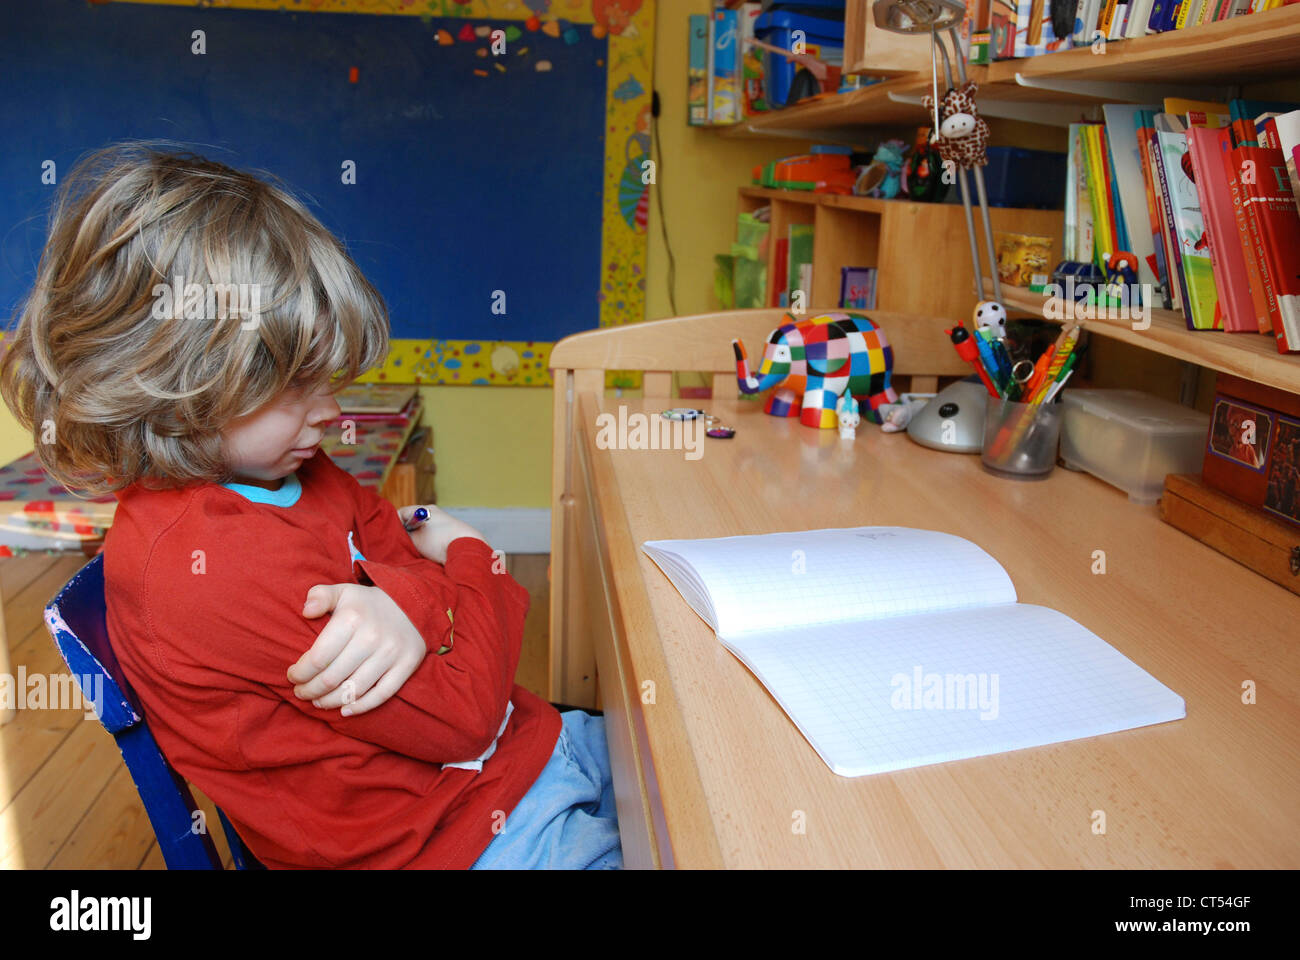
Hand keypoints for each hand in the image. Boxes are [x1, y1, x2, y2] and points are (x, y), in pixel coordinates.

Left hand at [289, 583, 426, 715]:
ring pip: (353, 690)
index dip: (299, 673)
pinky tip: (344, 710)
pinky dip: (360, 707)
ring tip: (318, 701)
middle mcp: (371, 637)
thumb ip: (319, 596)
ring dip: (330, 702)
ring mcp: (391, 653)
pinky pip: (381, 695)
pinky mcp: (407, 665)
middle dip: (309, 690)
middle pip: (332, 678)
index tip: (292, 676)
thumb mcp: (342, 592)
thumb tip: (306, 611)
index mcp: (351, 618)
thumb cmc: (367, 604)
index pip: (317, 658)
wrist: (412, 604)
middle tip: (301, 692)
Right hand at [397, 503, 486, 564]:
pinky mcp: (449, 537)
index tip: (389, 537)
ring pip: (421, 533)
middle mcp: (434, 515)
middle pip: (411, 524)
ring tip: (413, 552)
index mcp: (426, 510)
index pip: (402, 513)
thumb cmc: (439, 541)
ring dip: (416, 542)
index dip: (393, 525)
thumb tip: (396, 537)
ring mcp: (442, 526)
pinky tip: (425, 555)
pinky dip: (427, 547)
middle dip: (405, 535)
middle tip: (399, 546)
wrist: (467, 548)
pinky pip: (431, 540)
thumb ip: (402, 535)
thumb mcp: (415, 538)